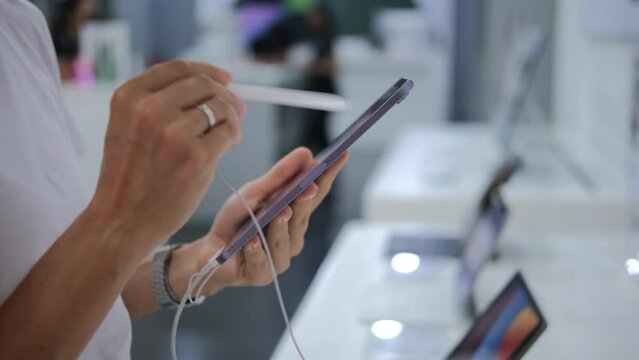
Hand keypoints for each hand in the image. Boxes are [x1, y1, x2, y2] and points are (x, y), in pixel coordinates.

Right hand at [89, 60, 246, 259]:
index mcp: (129, 97)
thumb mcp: (127, 128)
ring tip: (230, 132)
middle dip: (226, 94)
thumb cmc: (129, 177)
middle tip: (237, 108)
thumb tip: (207, 87)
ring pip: (220, 107)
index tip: (225, 79)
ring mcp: (174, 133)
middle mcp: (149, 109)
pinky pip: (228, 131)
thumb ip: (156, 103)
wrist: (121, 221)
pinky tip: (229, 144)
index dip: (208, 71)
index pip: (179, 69)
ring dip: (232, 117)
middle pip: (204, 84)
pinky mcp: (196, 156)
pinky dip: (234, 135)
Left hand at [173, 147, 348, 295]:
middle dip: (305, 202)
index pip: (316, 194)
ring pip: (284, 241)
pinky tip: (252, 241)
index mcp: (294, 216)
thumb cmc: (236, 222)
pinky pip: (261, 261)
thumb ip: (279, 176)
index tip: (342, 155)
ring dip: (281, 226)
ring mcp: (279, 258)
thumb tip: (306, 154)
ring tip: (280, 212)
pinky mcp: (261, 274)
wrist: (210, 252)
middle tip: (309, 185)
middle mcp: (292, 238)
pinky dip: (256, 250)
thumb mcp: (254, 192)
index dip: (329, 176)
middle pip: (302, 218)